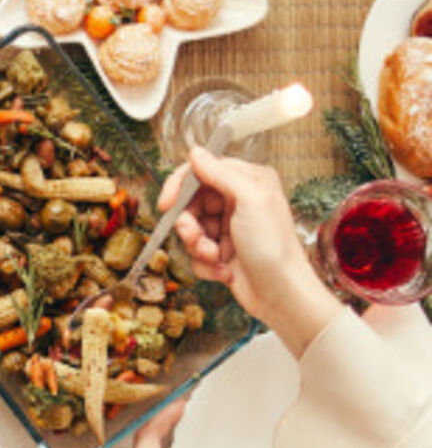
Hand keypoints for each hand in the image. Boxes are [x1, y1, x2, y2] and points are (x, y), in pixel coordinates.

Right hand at [160, 148, 338, 353]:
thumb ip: (222, 173)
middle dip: (188, 223)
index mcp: (248, 182)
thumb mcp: (251, 200)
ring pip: (190, 228)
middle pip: (191, 202)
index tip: (166, 203)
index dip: (180, 186)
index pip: (201, 171)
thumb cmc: (274, 248)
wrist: (282, 296)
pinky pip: (195, 251)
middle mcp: (238, 201)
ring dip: (197, 246)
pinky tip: (223, 270)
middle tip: (195, 236)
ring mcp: (229, 227)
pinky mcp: (221, 251)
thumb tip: (196, 152)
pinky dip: (204, 263)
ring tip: (215, 257)